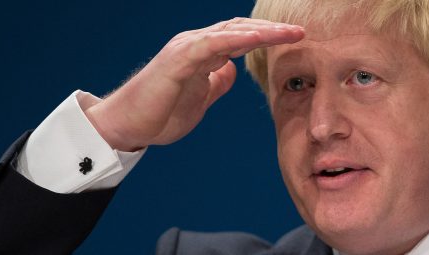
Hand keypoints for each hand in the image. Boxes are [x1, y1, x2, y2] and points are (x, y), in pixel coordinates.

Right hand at [84, 18, 303, 150]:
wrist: (126, 126)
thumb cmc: (159, 113)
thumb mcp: (199, 98)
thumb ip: (216, 82)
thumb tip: (232, 70)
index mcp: (202, 53)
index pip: (241, 37)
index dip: (268, 36)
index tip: (295, 39)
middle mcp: (195, 44)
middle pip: (240, 29)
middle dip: (272, 30)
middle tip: (301, 31)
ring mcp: (186, 49)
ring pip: (230, 31)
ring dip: (262, 31)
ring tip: (289, 33)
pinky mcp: (178, 60)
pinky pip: (211, 44)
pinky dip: (235, 39)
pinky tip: (257, 39)